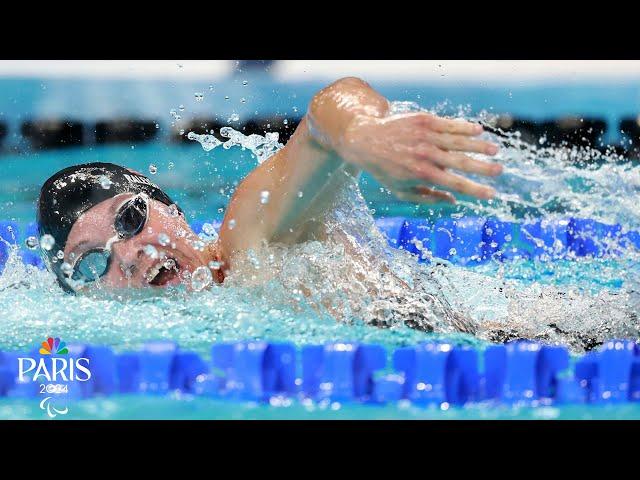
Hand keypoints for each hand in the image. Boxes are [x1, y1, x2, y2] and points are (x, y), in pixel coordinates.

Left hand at [338, 112, 501, 202]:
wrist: (366, 140)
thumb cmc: (385, 170)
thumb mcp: (401, 190)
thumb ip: (428, 198)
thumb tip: (453, 201)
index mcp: (423, 174)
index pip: (456, 184)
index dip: (476, 190)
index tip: (492, 194)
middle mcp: (426, 154)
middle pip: (462, 162)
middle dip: (483, 168)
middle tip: (500, 171)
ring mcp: (426, 135)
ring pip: (459, 140)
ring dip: (479, 145)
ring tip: (495, 150)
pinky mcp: (424, 120)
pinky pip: (449, 124)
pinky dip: (464, 127)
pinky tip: (479, 130)